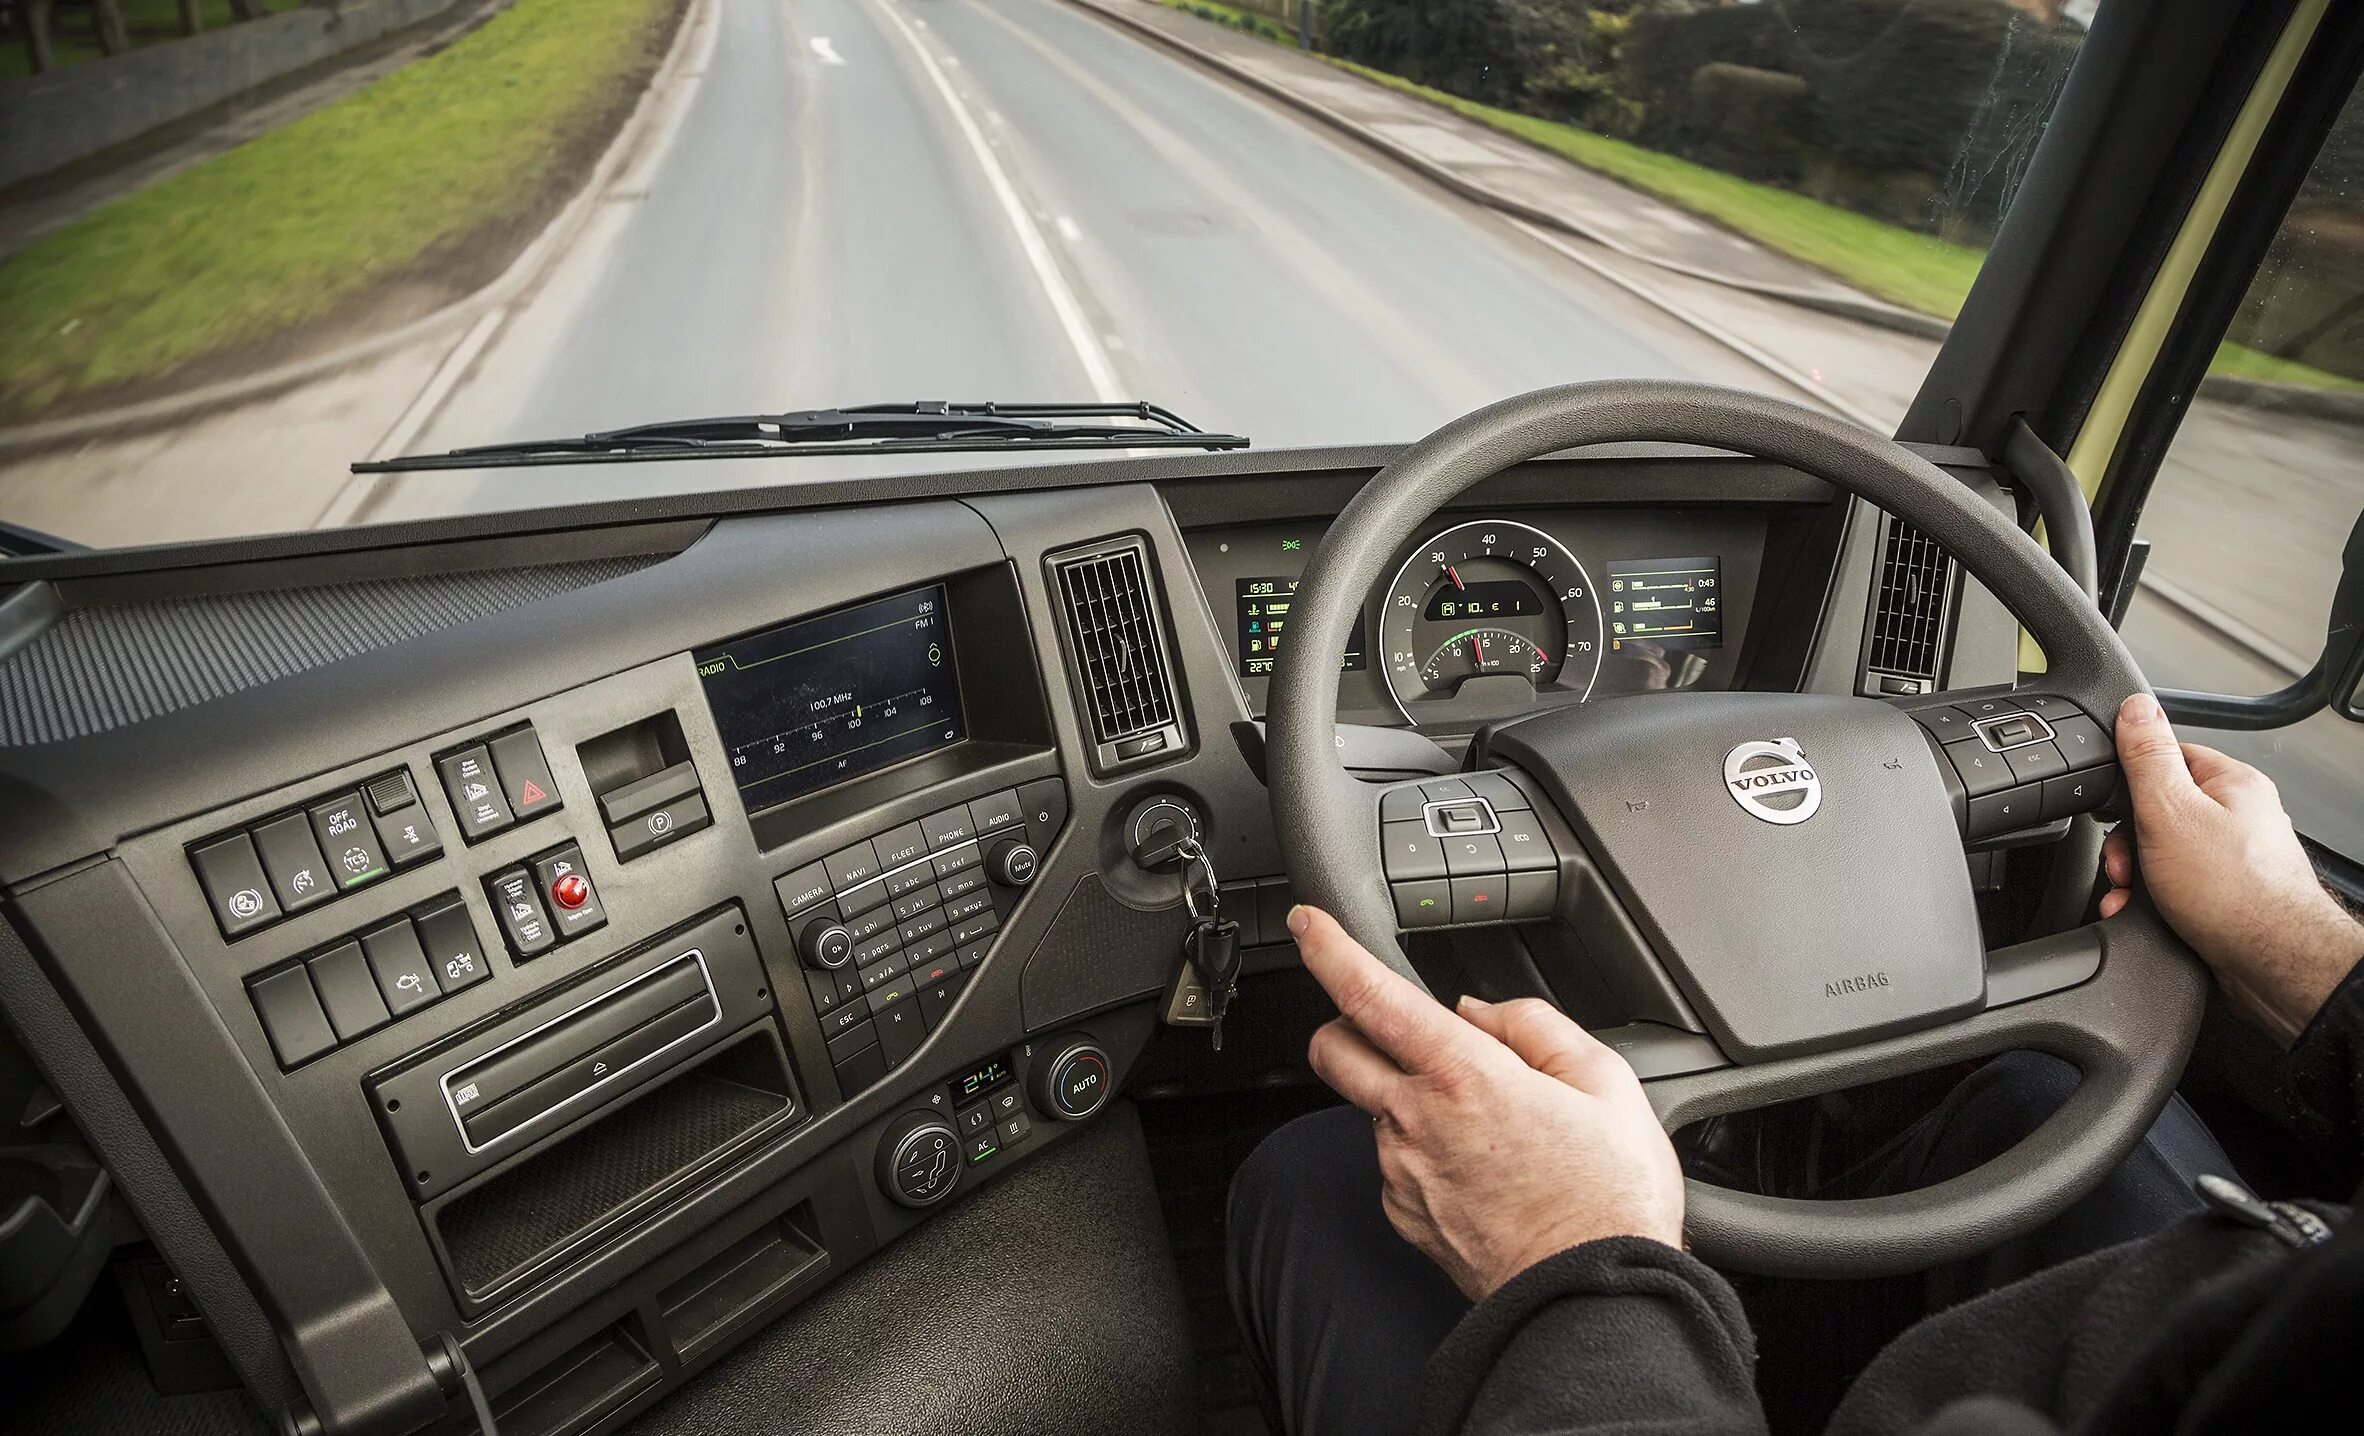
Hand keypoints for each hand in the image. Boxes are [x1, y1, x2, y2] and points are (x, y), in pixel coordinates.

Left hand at [1287, 905, 1684, 1300]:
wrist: (1591, 1298)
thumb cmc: (1609, 1198)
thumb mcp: (1603, 1080)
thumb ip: (1533, 1026)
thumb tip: (1481, 1013)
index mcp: (1461, 1074)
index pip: (1370, 994)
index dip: (1328, 949)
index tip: (1308, 924)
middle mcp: (1415, 1120)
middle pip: (1333, 1048)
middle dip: (1344, 1021)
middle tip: (1392, 1025)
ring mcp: (1401, 1171)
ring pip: (1373, 1107)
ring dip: (1404, 1095)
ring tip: (1486, 1122)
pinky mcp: (1404, 1214)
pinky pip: (1395, 1161)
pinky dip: (1422, 1150)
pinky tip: (1480, 1168)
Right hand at [2102, 693, 2362, 1043]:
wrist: (2272, 963)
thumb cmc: (2234, 891)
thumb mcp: (2170, 810)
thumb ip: (2147, 757)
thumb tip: (2136, 707)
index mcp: (2231, 783)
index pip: (2166, 758)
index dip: (2128, 783)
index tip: (2110, 807)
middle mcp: (2238, 817)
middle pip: (2157, 810)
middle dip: (2126, 842)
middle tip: (2123, 864)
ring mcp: (2233, 858)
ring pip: (2161, 853)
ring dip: (2132, 876)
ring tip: (2129, 895)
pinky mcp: (2225, 895)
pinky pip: (2173, 886)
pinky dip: (2150, 900)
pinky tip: (2142, 912)